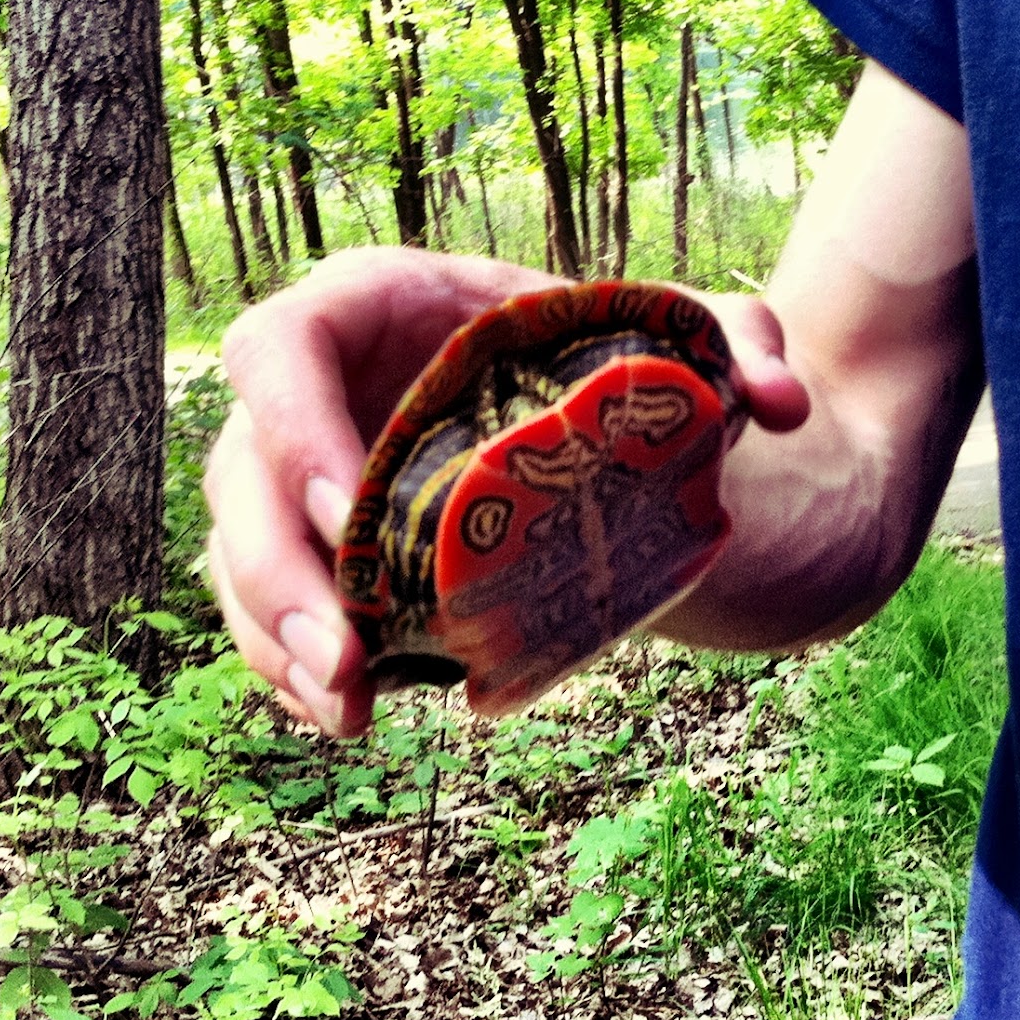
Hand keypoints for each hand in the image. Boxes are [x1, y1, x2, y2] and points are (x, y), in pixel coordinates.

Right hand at [203, 247, 808, 735]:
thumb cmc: (603, 359)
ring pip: (238, 550)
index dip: (292, 423)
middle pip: (239, 470)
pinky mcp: (321, 541)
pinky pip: (270, 602)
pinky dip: (290, 664)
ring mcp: (309, 469)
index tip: (349, 506)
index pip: (284, 345)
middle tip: (348, 663)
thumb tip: (781, 406)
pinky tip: (349, 713)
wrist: (574, 414)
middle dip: (277, 573)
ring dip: (275, 640)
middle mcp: (321, 387)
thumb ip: (736, 343)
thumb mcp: (673, 334)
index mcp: (379, 306)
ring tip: (348, 712)